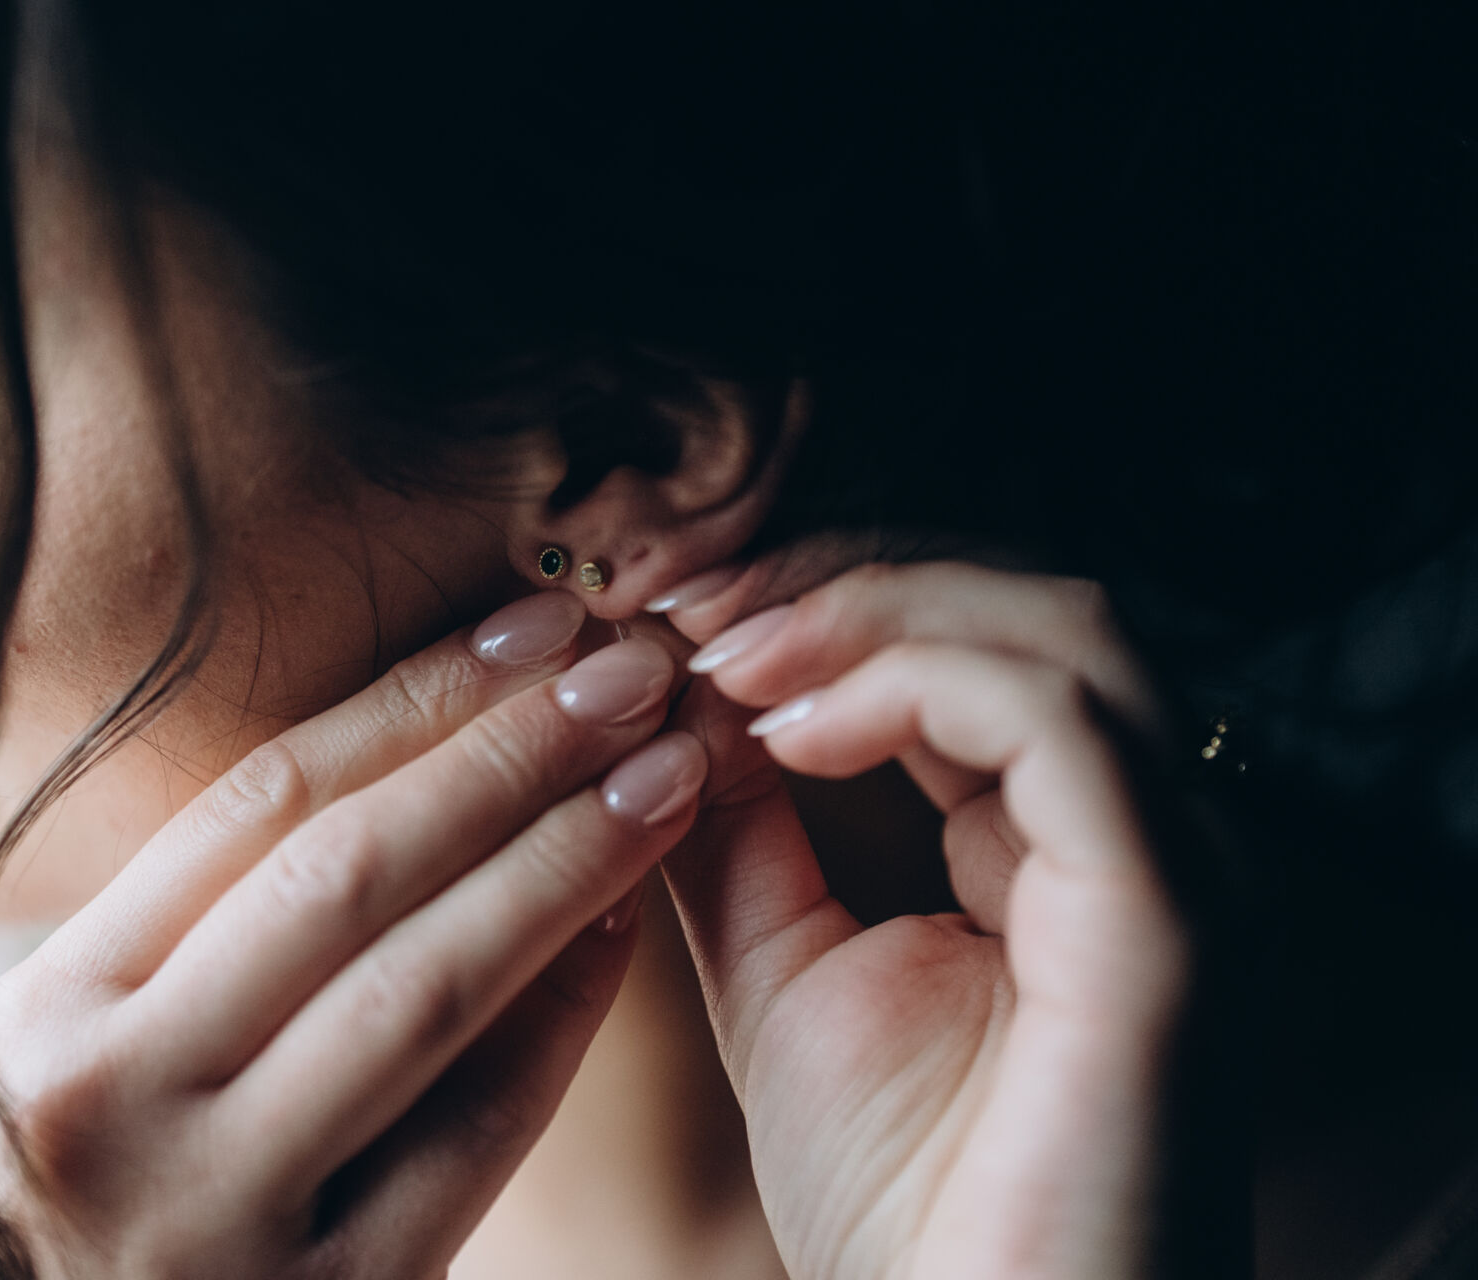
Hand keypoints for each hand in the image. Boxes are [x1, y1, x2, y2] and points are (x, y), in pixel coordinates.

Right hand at [0, 594, 707, 1277]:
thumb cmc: (91, 1197)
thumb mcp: (82, 1049)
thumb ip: (195, 927)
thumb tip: (415, 750)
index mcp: (43, 1007)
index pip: (259, 805)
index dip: (415, 698)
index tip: (536, 628)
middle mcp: (106, 1102)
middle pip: (346, 875)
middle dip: (509, 754)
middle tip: (633, 670)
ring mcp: (214, 1216)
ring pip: (421, 991)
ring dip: (562, 863)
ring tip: (663, 773)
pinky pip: (473, 1133)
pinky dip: (561, 1020)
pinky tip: (624, 928)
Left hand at [660, 560, 1192, 1279]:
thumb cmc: (900, 1199)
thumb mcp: (783, 977)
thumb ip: (741, 840)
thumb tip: (678, 709)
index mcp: (1064, 847)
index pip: (970, 650)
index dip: (826, 605)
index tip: (677, 614)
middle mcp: (1147, 836)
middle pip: (1026, 607)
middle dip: (845, 580)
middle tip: (695, 604)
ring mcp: (1180, 869)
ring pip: (1059, 634)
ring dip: (873, 613)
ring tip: (728, 654)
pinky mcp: (1171, 919)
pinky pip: (1059, 726)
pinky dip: (914, 687)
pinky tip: (789, 730)